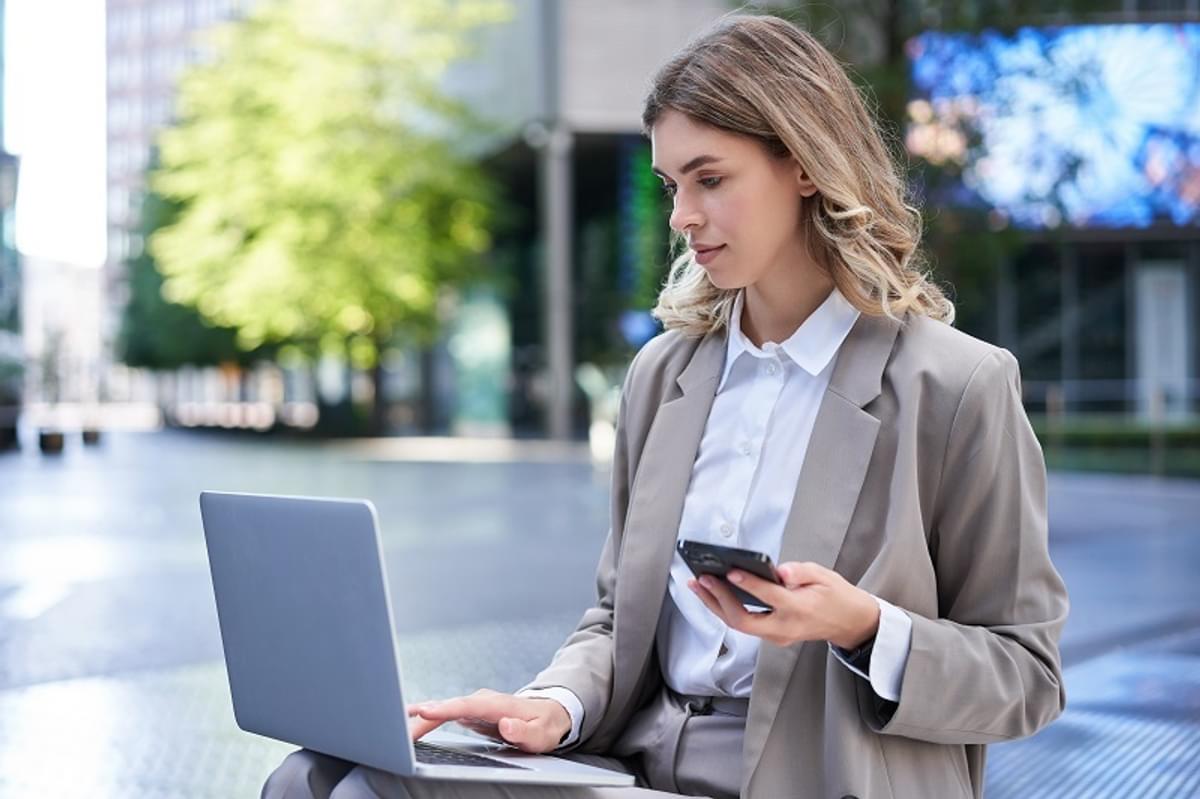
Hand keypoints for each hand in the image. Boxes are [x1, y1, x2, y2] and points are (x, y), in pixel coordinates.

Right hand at [407, 689, 571, 753]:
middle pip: (449, 707)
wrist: (548, 715)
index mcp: (499, 705)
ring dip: (421, 718)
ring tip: (397, 727)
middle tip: (400, 729)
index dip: (446, 708)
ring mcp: (475, 704)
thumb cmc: (545, 726)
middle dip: (424, 716)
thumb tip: (505, 724)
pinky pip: (444, 714)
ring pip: (443, 710)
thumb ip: (524, 731)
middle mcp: (483, 701)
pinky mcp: (469, 712)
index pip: (468, 706)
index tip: (424, 710)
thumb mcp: (542, 733)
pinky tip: (409, 722)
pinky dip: (427, 718)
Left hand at [688, 561, 879, 650]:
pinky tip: (713, 594)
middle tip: (702, 579)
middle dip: (719, 599)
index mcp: (800, 610)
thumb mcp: (825, 576)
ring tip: (697, 585)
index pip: (769, 597)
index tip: (731, 571)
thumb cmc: (836, 597)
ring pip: (739, 625)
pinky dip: (725, 609)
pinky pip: (744, 624)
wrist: (849, 623)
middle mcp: (785, 627)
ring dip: (715, 605)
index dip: (748, 584)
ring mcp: (777, 635)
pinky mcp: (772, 635)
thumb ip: (802, 572)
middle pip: (743, 620)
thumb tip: (781, 571)